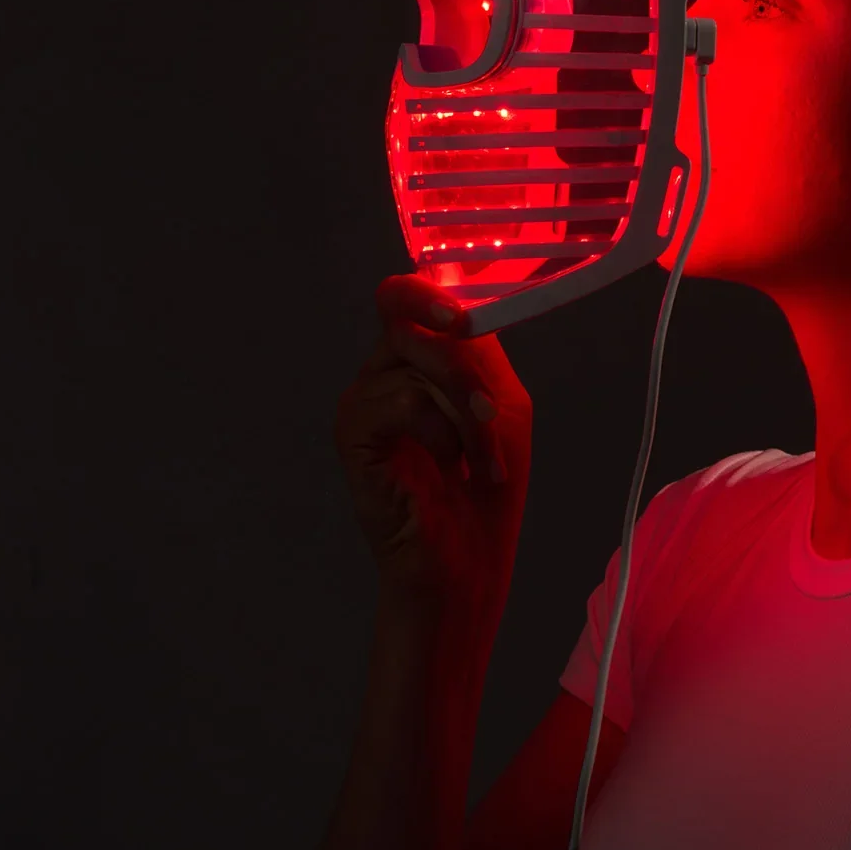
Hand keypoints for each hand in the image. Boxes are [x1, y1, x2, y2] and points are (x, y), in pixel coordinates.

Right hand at [333, 274, 532, 609]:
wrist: (467, 558)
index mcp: (417, 359)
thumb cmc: (485, 484)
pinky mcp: (351, 431)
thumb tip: (462, 301)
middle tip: (491, 416)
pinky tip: (447, 463)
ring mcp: (363, 398)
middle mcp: (384, 370)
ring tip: (479, 458)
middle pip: (411, 320)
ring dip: (465, 410)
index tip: (459, 313)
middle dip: (466, 369)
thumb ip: (480, 351)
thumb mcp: (499, 404)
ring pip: (415, 360)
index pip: (404, 297)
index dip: (426, 291)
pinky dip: (439, 429)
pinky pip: (400, 398)